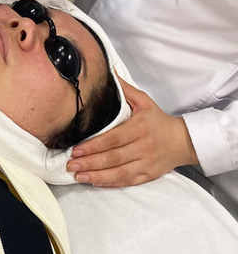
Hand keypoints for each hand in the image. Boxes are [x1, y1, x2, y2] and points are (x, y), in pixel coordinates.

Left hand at [66, 77, 198, 186]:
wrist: (184, 141)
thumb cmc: (159, 120)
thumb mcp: (144, 101)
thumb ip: (124, 88)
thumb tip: (108, 70)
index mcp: (138, 128)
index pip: (113, 139)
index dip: (94, 146)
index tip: (76, 149)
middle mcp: (142, 147)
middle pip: (113, 157)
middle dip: (90, 162)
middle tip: (70, 164)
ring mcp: (146, 163)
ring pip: (119, 172)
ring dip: (96, 175)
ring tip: (78, 175)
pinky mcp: (148, 175)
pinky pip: (128, 181)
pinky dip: (110, 183)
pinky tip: (95, 181)